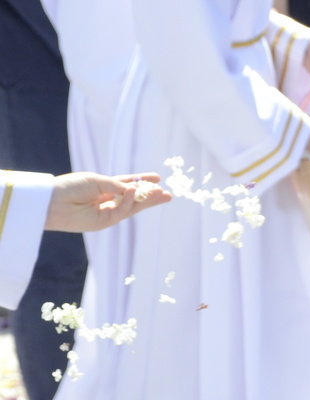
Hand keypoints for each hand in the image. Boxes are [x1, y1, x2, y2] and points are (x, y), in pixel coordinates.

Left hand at [45, 173, 170, 232]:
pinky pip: (121, 211)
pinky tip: (133, 191)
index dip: (142, 181)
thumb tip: (134, 189)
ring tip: (161, 193)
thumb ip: (116, 185)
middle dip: (151, 196)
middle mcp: (108, 200)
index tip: (157, 177)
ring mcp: (107, 212)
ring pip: (132, 207)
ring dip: (147, 200)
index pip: (127, 185)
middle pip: (134, 199)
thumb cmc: (70, 187)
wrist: (51, 202)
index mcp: (105, 188)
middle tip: (168, 194)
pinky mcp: (104, 222)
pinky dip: (128, 201)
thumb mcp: (97, 180)